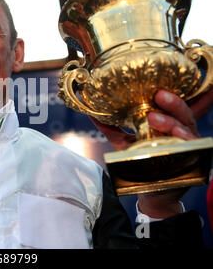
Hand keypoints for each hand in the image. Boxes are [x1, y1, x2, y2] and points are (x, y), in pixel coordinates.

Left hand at [91, 88, 212, 217]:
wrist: (150, 193)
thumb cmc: (140, 163)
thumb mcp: (124, 143)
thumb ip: (111, 128)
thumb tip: (92, 112)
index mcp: (168, 124)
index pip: (171, 107)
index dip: (167, 97)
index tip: (155, 90)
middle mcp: (181, 133)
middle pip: (183, 114)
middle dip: (172, 104)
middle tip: (159, 96)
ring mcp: (187, 147)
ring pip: (187, 130)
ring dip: (172, 122)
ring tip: (154, 118)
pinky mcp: (189, 161)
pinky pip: (191, 149)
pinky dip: (183, 140)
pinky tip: (175, 135)